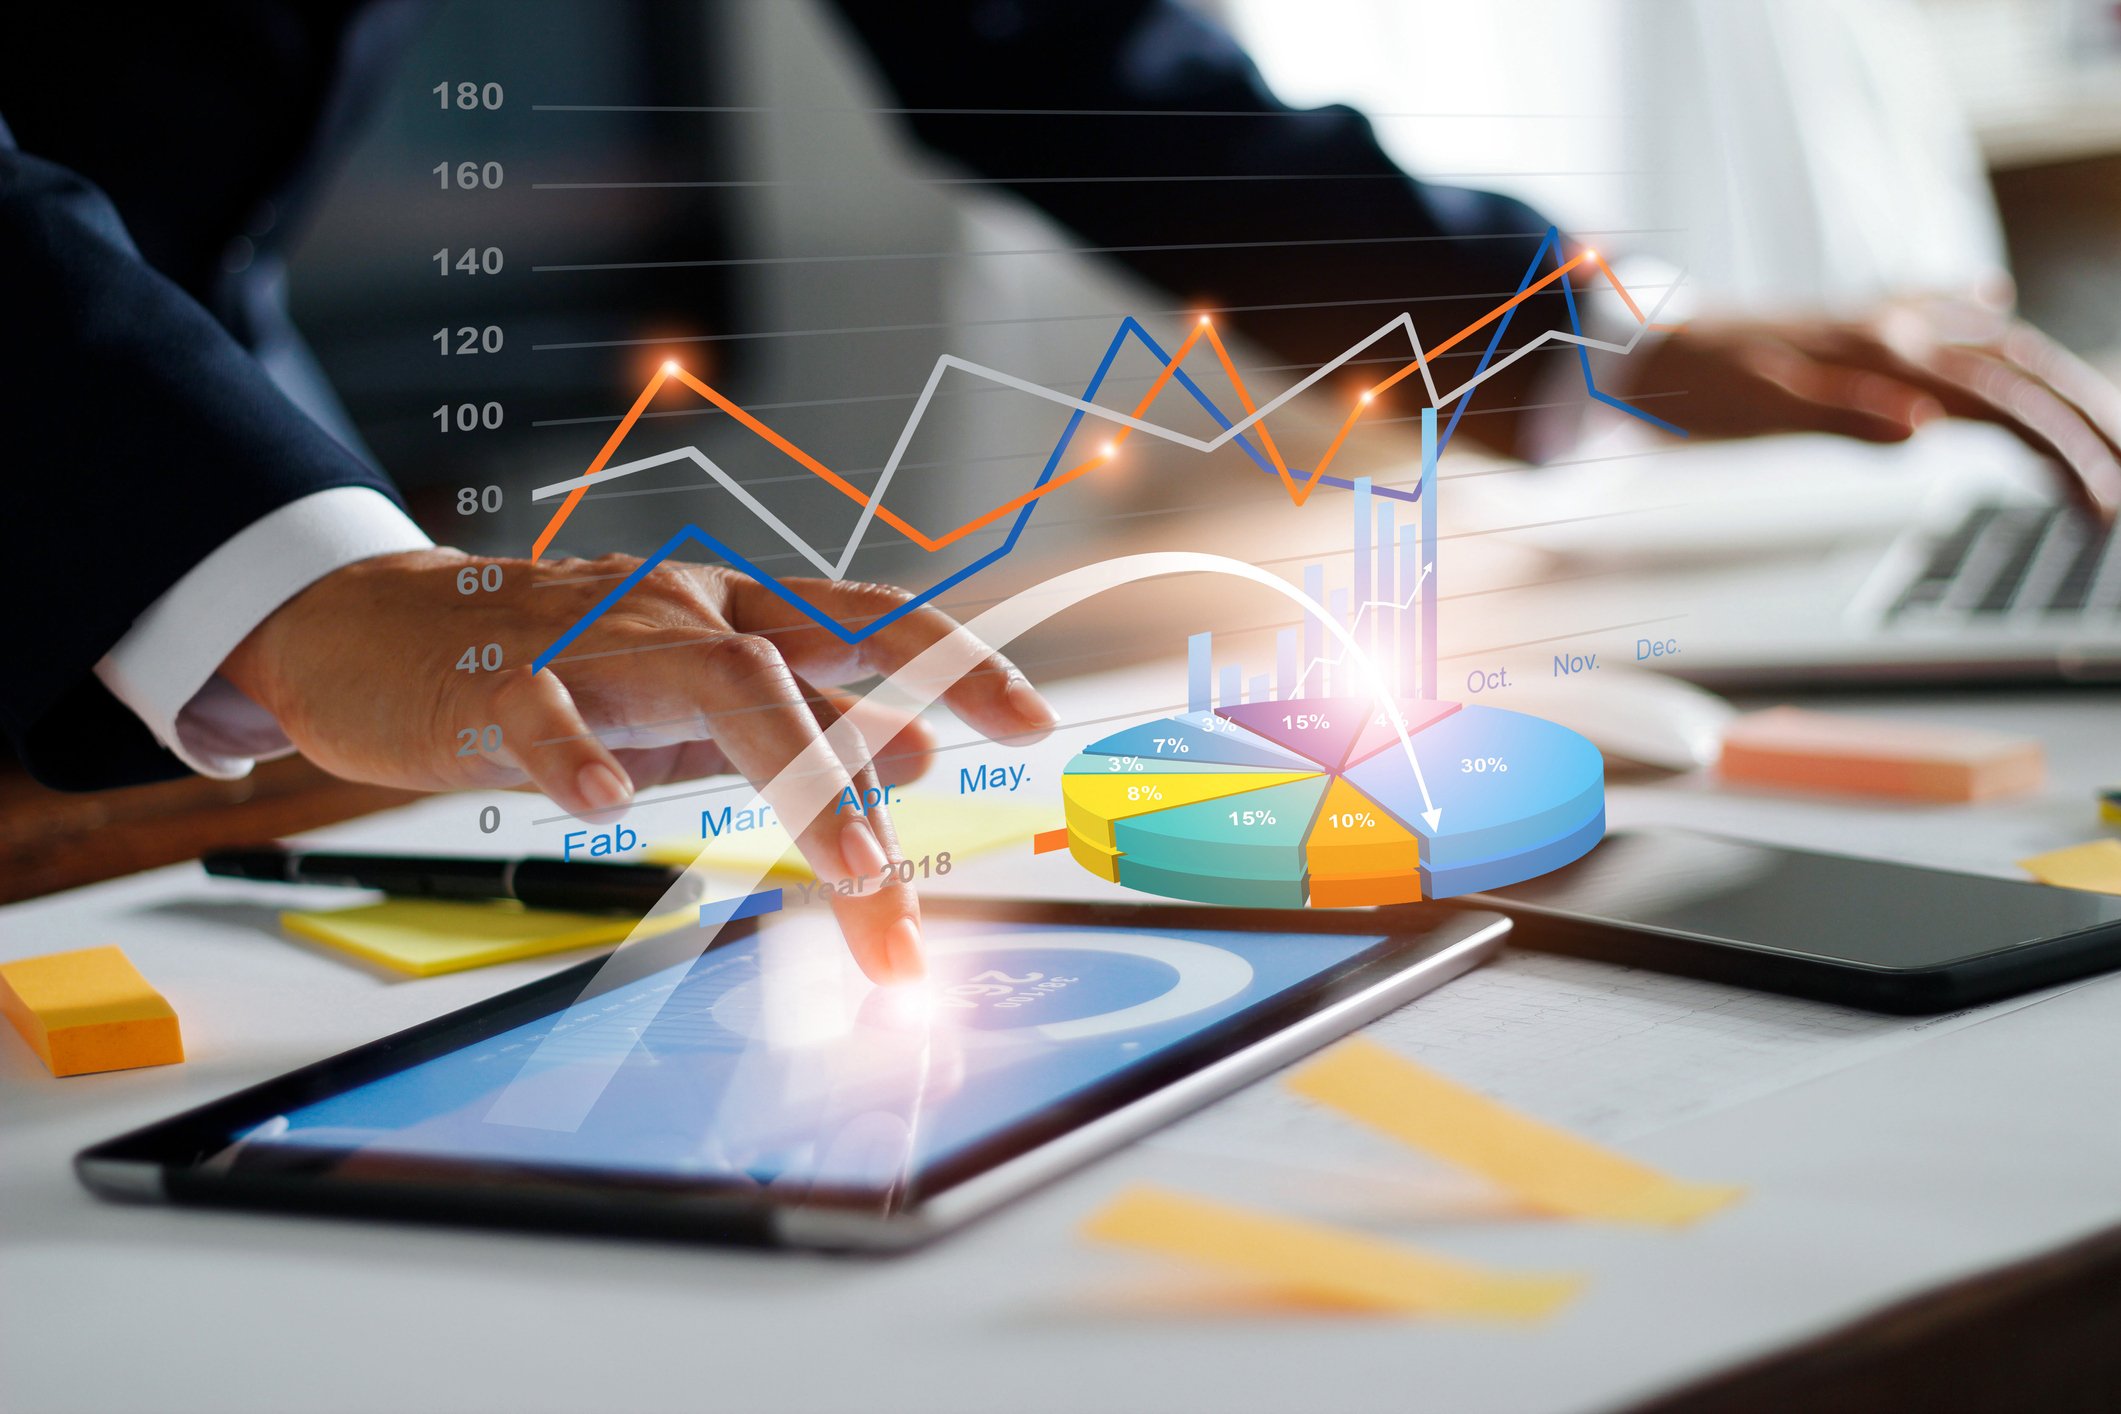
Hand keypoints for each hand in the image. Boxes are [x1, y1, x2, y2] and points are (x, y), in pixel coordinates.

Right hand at [220, 549, 1056, 984]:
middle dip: (870, 778)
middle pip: (797, 674)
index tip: (1032, 721)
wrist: (379, 629)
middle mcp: (681, 611)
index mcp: (734, 615)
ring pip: (710, 682)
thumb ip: (808, 718)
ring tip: (848, 864)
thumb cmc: (559, 666)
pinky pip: (543, 709)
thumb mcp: (699, 695)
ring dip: (791, 771)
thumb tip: (925, 751)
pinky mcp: (493, 676)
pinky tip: (602, 807)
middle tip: (911, 888)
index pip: (865, 625)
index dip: (955, 662)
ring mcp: (590, 638)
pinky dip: (576, 755)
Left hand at [1632, 303, 2120, 519]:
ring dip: (2062, 389)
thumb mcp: (1762, 411)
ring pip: (2004, 347)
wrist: (1651, 345)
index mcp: (1886, 351)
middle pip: (2027, 369)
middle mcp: (1901, 326)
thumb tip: (1925, 429)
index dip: (2064, 452)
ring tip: (2107, 441)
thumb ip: (1845, 417)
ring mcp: (1891, 322)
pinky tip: (2001, 310)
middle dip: (2091, 425)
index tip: (2100, 506)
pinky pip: (1951, 323)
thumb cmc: (1699, 384)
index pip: (2004, 404)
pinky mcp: (1872, 329)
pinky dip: (1990, 330)